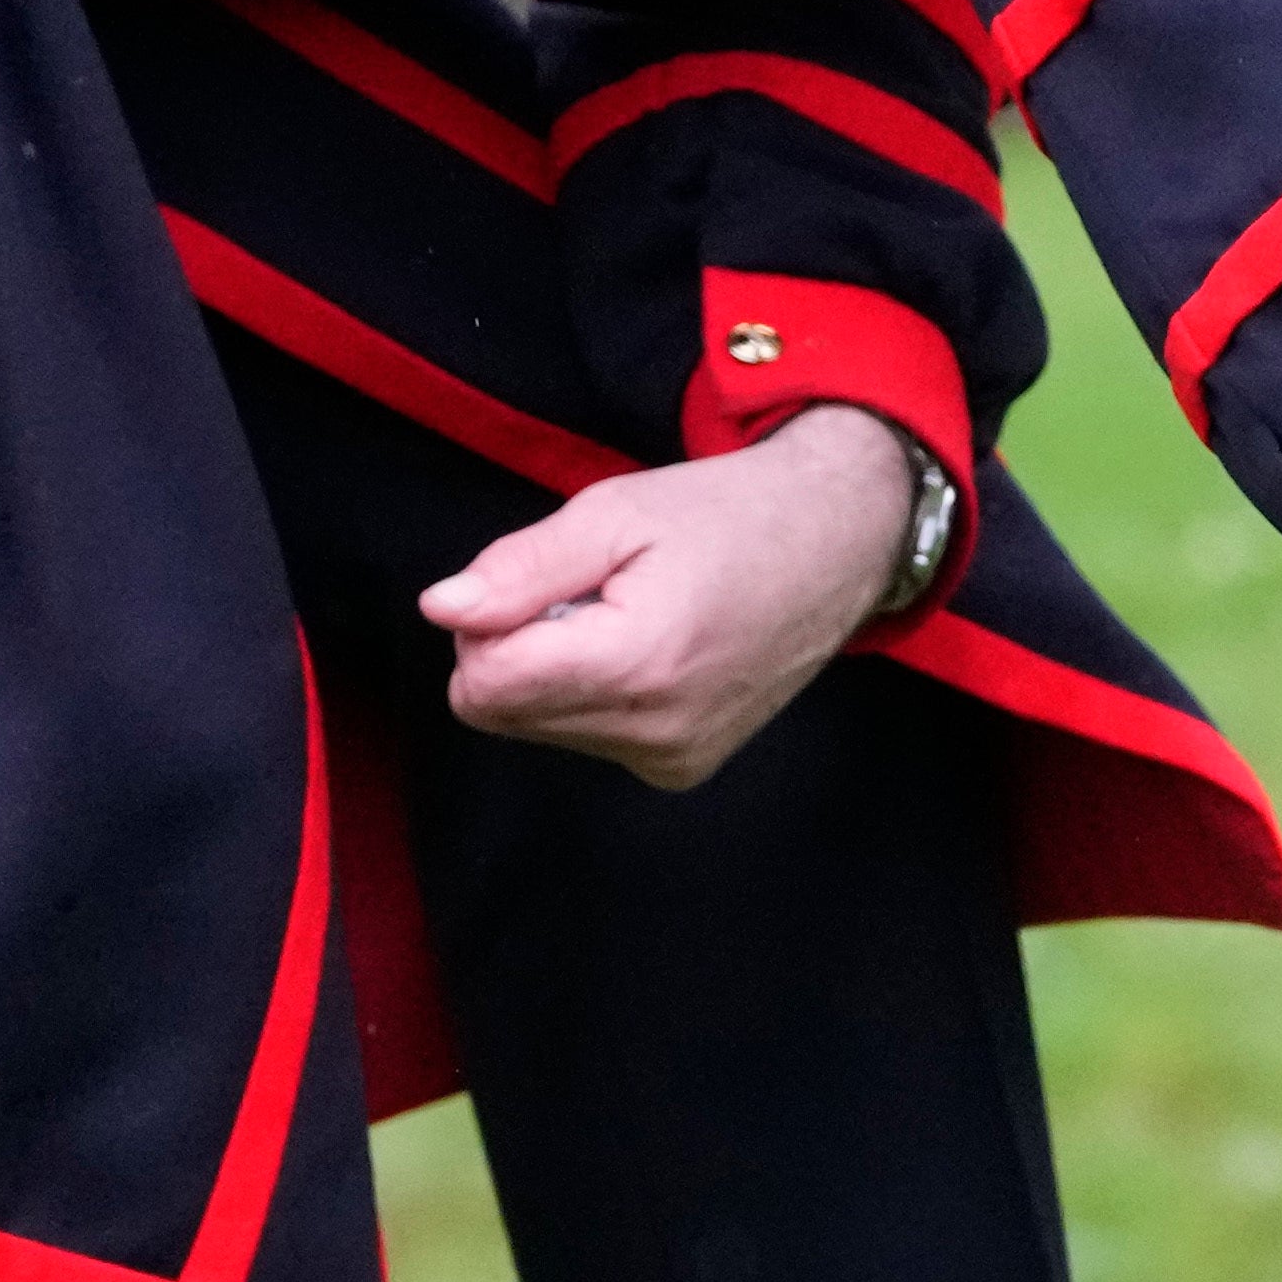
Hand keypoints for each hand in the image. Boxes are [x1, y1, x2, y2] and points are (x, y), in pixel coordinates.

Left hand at [420, 408, 916, 789]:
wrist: (839, 543)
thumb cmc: (729, 515)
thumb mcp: (615, 513)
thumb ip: (521, 568)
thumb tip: (443, 610)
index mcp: (637, 663)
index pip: (483, 686)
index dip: (485, 624)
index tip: (538, 580)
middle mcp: (656, 732)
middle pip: (503, 713)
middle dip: (518, 647)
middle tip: (589, 592)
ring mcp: (673, 759)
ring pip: (538, 729)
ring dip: (558, 670)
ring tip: (629, 615)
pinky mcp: (681, 769)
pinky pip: (586, 738)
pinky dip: (595, 692)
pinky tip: (652, 647)